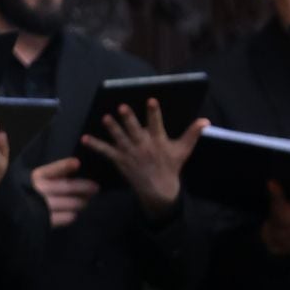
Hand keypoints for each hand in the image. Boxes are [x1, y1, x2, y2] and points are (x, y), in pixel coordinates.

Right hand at [31, 156, 97, 227]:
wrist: (16, 212)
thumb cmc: (30, 191)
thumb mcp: (38, 179)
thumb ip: (55, 173)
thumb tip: (76, 164)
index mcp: (36, 177)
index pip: (52, 170)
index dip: (64, 166)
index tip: (77, 163)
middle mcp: (39, 190)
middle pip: (67, 187)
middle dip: (85, 188)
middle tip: (96, 188)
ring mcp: (42, 206)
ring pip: (71, 203)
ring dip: (82, 202)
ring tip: (86, 202)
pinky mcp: (45, 220)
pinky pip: (66, 217)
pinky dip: (72, 215)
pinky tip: (73, 213)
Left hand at [78, 98, 207, 218]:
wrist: (159, 190)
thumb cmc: (171, 166)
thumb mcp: (183, 150)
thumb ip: (192, 134)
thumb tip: (205, 120)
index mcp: (159, 142)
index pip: (157, 124)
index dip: (154, 113)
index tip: (151, 100)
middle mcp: (144, 147)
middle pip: (135, 131)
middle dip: (129, 119)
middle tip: (121, 106)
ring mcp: (130, 154)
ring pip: (120, 139)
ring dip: (112, 128)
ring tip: (105, 117)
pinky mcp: (120, 160)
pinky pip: (106, 152)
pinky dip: (95, 145)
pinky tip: (84, 138)